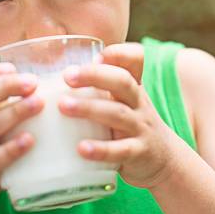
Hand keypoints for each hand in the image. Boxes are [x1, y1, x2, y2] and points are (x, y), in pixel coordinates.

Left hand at [59, 42, 179, 188]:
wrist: (165, 160)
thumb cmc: (131, 127)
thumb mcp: (123, 103)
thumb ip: (97, 89)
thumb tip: (49, 80)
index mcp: (132, 88)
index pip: (135, 60)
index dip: (120, 53)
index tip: (98, 54)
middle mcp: (139, 103)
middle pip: (122, 81)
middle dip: (94, 75)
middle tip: (67, 76)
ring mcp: (140, 127)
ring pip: (117, 113)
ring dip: (89, 108)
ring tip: (63, 106)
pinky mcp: (139, 153)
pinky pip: (121, 150)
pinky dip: (101, 149)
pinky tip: (81, 149)